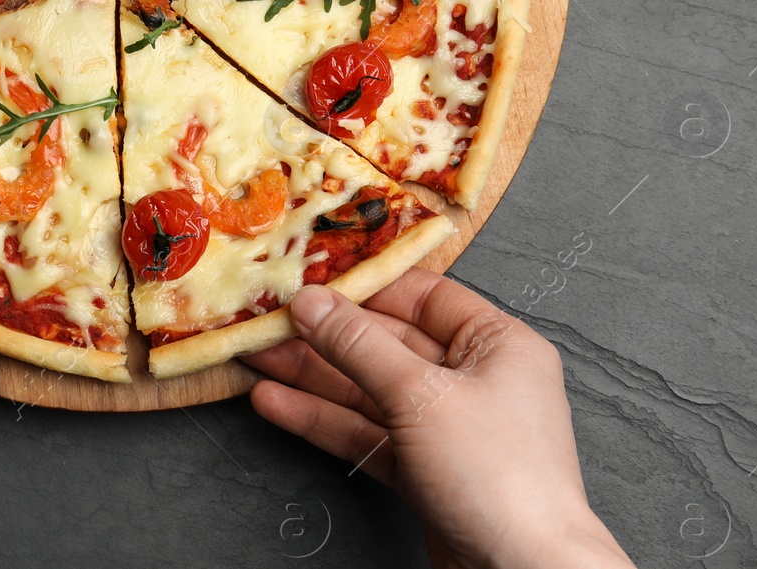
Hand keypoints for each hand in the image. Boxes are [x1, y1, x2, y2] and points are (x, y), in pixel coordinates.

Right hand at [245, 270, 633, 568]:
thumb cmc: (499, 478)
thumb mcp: (421, 395)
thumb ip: (359, 345)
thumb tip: (312, 303)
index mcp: (497, 343)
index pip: (421, 295)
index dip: (362, 286)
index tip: (308, 278)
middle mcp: (475, 379)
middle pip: (387, 343)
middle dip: (324, 335)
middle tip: (268, 320)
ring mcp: (448, 428)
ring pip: (369, 390)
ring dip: (313, 376)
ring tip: (256, 358)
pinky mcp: (425, 471)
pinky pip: (367, 432)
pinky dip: (323, 419)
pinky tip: (277, 404)